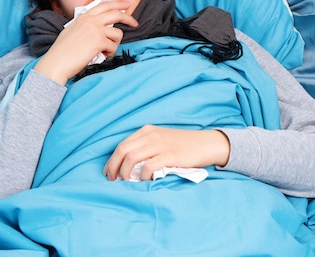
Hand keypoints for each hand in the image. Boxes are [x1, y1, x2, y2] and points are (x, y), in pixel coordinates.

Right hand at [34, 0, 137, 84]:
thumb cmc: (63, 51)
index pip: (104, 4)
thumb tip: (101, 27)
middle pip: (116, 13)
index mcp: (83, 16)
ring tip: (104, 51)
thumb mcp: (73, 30)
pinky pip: (113, 46)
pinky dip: (109, 53)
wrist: (56, 62)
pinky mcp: (99, 41)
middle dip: (128, 18)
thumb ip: (86, 25)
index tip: (126, 4)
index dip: (117, 3)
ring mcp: (95, 29)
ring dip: (114, 44)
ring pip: (117, 33)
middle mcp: (90, 20)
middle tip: (135, 23)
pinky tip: (100, 56)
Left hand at [103, 125, 230, 180]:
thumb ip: (146, 146)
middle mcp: (151, 135)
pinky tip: (143, 181)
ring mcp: (160, 144)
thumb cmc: (183, 145)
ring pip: (132, 157)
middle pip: (123, 150)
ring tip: (125, 183)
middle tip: (113, 181)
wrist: (206, 144)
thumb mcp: (161, 139)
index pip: (122, 145)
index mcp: (147, 131)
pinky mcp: (170, 155)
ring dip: (125, 173)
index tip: (109, 173)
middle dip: (113, 167)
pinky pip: (148, 166)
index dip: (112, 160)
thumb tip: (127, 165)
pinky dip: (142, 176)